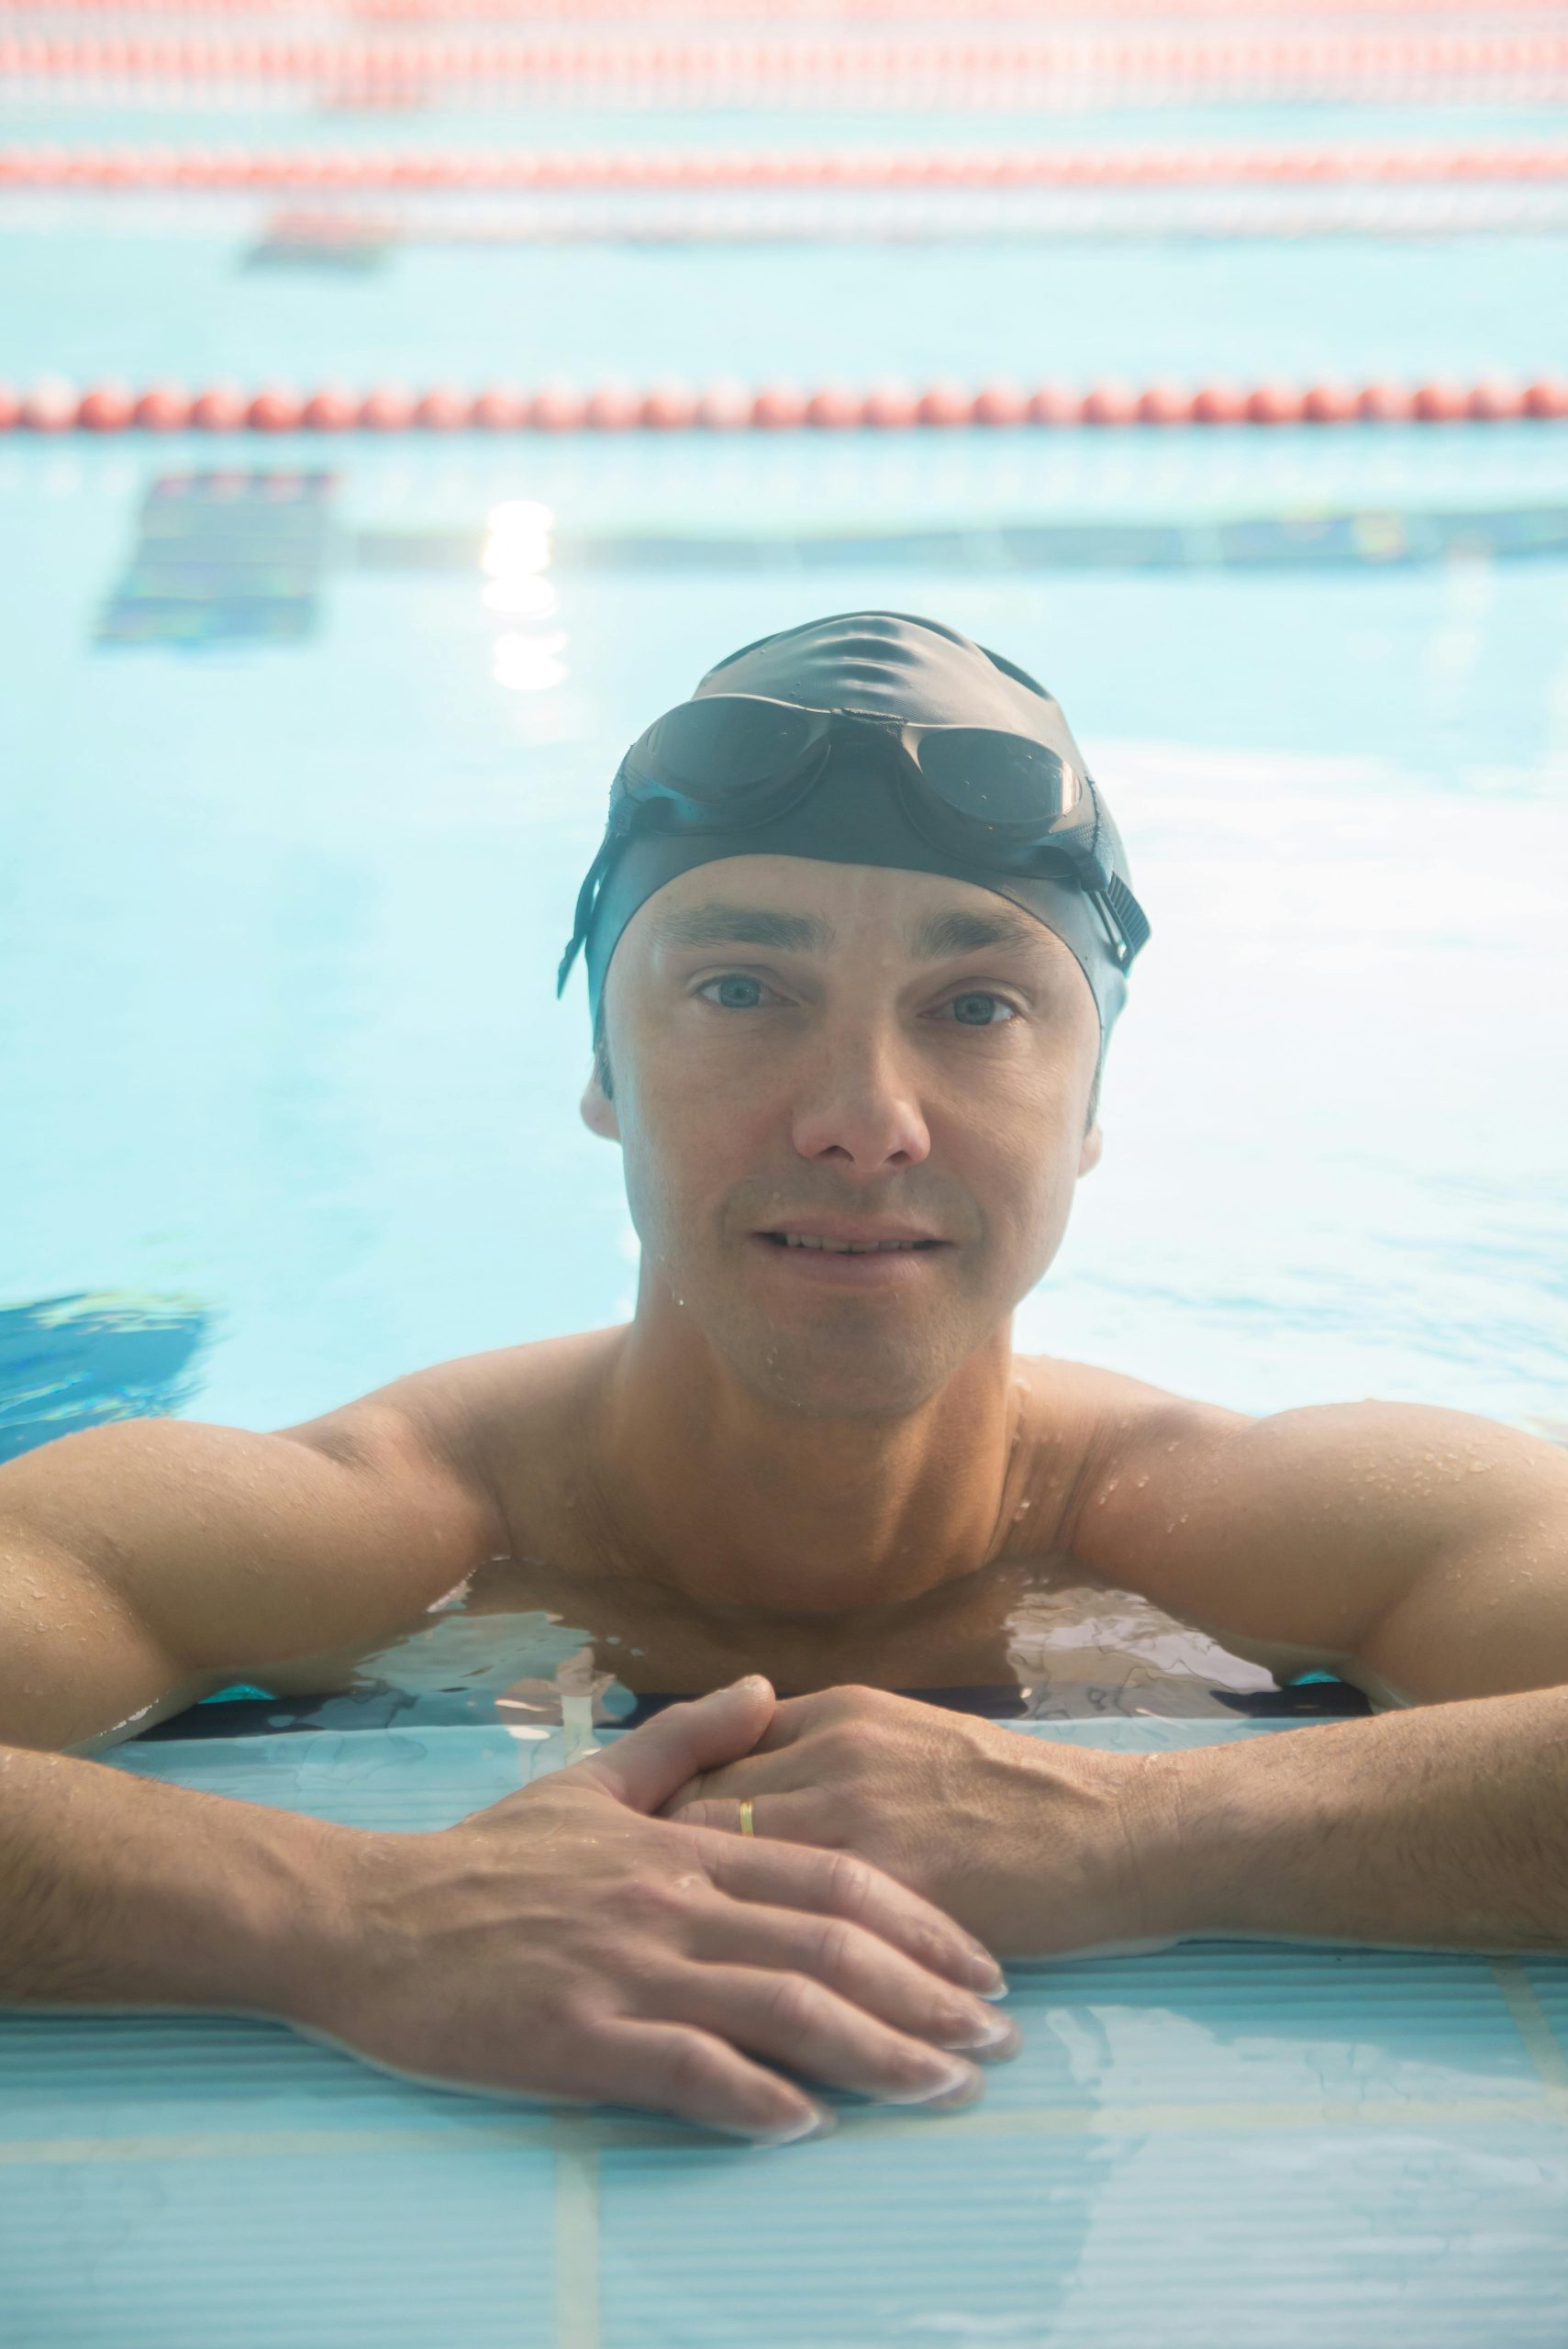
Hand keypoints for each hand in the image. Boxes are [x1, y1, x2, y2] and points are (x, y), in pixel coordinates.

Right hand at [290, 1678, 1018, 2142]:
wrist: (369, 1918)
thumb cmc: (484, 1860)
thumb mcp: (590, 1783)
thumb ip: (686, 1742)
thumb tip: (764, 1687)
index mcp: (684, 1847)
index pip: (833, 1875)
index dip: (921, 1923)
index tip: (985, 1968)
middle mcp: (672, 1902)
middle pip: (829, 1944)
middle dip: (928, 1997)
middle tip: (1000, 2043)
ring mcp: (626, 1968)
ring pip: (778, 2008)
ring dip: (874, 2052)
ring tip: (941, 2089)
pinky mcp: (575, 2036)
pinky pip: (683, 2069)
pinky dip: (753, 2096)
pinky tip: (807, 2124)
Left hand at [662, 1684, 1177, 1958]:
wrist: (1112, 1831)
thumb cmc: (1017, 1798)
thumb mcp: (913, 1743)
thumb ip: (830, 1758)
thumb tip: (750, 1790)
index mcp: (838, 1714)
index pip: (711, 1755)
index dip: (664, 1818)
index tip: (632, 1873)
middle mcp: (835, 1749)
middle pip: (701, 1807)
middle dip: (654, 1875)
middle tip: (620, 1933)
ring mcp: (863, 1813)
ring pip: (734, 1866)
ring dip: (688, 1924)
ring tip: (655, 1978)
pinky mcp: (895, 1880)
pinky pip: (797, 1927)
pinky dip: (752, 1966)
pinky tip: (722, 2010)